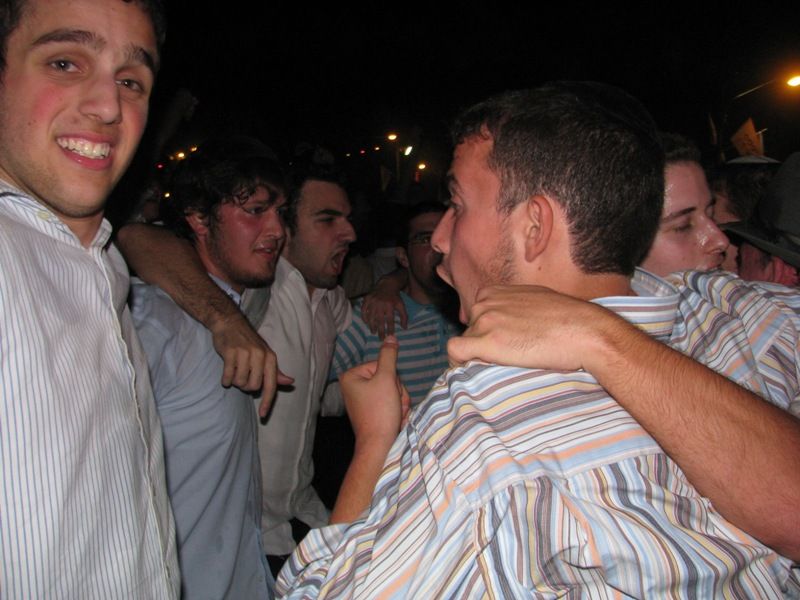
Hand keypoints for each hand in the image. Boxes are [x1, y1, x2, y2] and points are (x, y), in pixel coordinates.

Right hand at [209, 310, 292, 416]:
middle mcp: (260, 356)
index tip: (262, 415)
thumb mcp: (266, 355)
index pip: (271, 385)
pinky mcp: (230, 353)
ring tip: (235, 370)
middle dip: (246, 386)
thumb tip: (290, 382)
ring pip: (240, 382)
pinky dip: (225, 379)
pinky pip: (227, 376)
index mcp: (271, 358)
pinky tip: (226, 373)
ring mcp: (244, 354)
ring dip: (235, 381)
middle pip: (253, 387)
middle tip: (242, 376)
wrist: (230, 323)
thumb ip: (276, 372)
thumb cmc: (249, 343)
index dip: (267, 402)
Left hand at [340, 336, 407, 447]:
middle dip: (397, 392)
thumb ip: (389, 356)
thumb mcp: (386, 379)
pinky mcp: (370, 411)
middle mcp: (353, 387)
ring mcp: (361, 400)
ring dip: (399, 401)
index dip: (392, 378)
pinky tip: (395, 419)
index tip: (390, 393)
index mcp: (351, 376)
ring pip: (391, 390)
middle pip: (387, 377)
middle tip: (395, 405)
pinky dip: (396, 410)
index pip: (382, 365)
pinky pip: (388, 402)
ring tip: (396, 414)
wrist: (379, 446)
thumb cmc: (380, 412)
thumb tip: (390, 337)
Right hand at [361, 277, 407, 338]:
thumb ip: (404, 316)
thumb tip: (405, 328)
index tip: (390, 335)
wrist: (387, 284)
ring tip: (373, 332)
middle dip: (380, 330)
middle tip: (381, 338)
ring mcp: (372, 301)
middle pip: (380, 320)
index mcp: (390, 305)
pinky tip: (366, 322)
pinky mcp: (367, 299)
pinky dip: (364, 317)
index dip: (390, 328)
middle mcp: (380, 304)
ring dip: (372, 326)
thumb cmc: (395, 297)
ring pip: (371, 316)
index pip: (390, 320)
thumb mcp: (401, 305)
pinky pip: (363, 310)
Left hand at [447, 285, 623, 371]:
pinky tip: (472, 373)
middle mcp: (486, 302)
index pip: (476, 315)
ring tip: (499, 369)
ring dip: (476, 356)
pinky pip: (456, 352)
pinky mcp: (487, 341)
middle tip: (505, 362)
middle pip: (470, 330)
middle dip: (482, 345)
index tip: (499, 346)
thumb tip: (514, 323)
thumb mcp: (537, 300)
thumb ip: (517, 307)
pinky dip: (458, 363)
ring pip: (465, 342)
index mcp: (496, 291)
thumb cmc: (570, 319)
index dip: (485, 332)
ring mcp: (485, 320)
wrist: (584, 331)